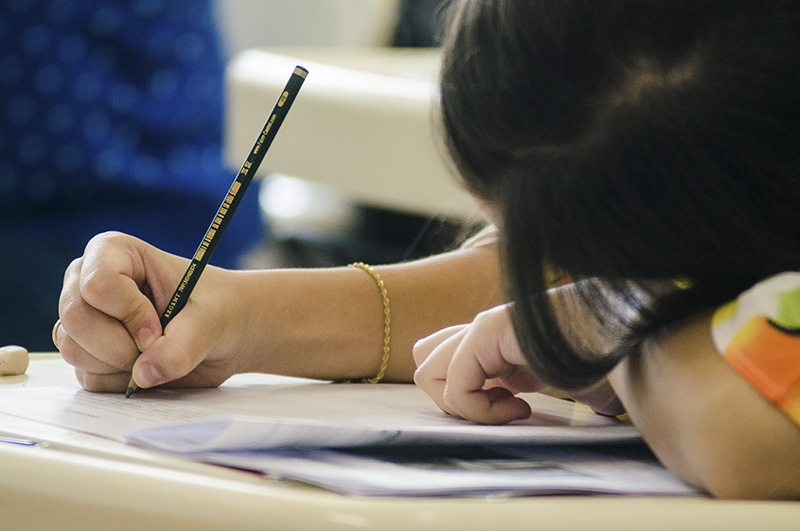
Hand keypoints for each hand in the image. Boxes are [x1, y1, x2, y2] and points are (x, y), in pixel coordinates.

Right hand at [56, 232, 242, 391]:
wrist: (226, 335)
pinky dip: (121, 381)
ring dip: (121, 363)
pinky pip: (88, 377)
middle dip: (120, 344)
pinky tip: (148, 365)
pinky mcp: (89, 354)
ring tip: (157, 352)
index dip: (130, 313)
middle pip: (76, 318)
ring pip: (75, 350)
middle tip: (157, 346)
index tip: (160, 326)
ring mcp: (86, 319)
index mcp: (114, 252)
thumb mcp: (210, 322)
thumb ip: (179, 348)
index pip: (97, 285)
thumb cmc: (219, 310)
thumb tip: (142, 375)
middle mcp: (88, 282)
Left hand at [413, 303, 623, 423]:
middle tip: (504, 410)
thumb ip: (523, 384)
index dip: (468, 398)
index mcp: (497, 339)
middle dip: (455, 401)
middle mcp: (484, 330)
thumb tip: (521, 402)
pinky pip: (455, 386)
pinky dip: (480, 411)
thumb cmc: (607, 358)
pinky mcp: (489, 332)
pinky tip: (521, 406)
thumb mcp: (558, 382)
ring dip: (467, 408)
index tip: (517, 408)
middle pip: (426, 363)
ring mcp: (484, 327)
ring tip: (513, 408)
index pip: (442, 358)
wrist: (635, 335)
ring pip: (428, 374)